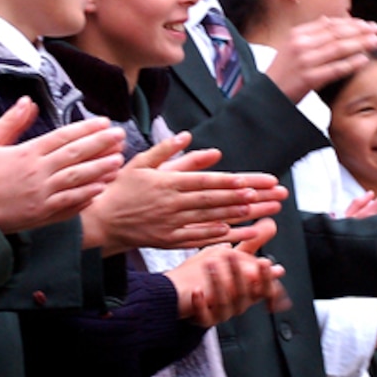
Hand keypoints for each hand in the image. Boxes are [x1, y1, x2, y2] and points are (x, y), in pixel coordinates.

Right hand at [0, 99, 124, 233]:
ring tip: (118, 161)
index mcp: (27, 153)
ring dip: (100, 169)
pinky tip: (100, 189)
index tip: (104, 123)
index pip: (64, 137)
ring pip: (79, 179)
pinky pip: (70, 204)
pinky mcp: (43, 215)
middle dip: (101, 144)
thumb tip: (29, 101)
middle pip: (77, 155)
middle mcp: (39, 173)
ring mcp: (43, 196)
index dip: (87, 129)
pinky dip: (87, 196)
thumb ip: (11, 121)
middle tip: (120, 136)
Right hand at [80, 132, 285, 252]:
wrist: (101, 221)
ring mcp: (173, 224)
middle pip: (217, 201)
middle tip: (275, 195)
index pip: (206, 182)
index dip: (231, 183)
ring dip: (242, 216)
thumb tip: (189, 136)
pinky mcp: (170, 240)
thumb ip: (167, 151)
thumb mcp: (140, 162)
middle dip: (249, 198)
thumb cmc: (121, 188)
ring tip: (266, 212)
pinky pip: (199, 238)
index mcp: (168, 183)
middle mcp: (173, 204)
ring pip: (213, 220)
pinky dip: (220, 236)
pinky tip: (239, 233)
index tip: (254, 182)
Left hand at [167, 220, 287, 325]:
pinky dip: (201, 304)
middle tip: (231, 256)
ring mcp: (222, 313)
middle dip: (239, 274)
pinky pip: (204, 317)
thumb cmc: (217, 275)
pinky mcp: (204, 320)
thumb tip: (271, 223)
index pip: (265, 288)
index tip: (265, 263)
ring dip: (219, 284)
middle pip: (244, 294)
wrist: (188, 293)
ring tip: (210, 265)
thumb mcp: (236, 258)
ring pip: (225, 304)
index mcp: (250, 290)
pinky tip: (197, 291)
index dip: (267, 277)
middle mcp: (239, 303)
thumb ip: (254, 243)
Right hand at [263, 16, 376, 102]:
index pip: (330, 24)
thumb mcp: (291, 47)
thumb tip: (329, 20)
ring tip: (376, 42)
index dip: (351, 23)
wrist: (267, 95)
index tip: (367, 24)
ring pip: (338, 49)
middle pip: (337, 34)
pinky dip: (351, 63)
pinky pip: (335, 69)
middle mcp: (300, 45)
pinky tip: (364, 60)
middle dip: (361, 31)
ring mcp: (304, 62)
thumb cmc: (282, 72)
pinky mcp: (308, 78)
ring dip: (360, 44)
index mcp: (297, 34)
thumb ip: (310, 33)